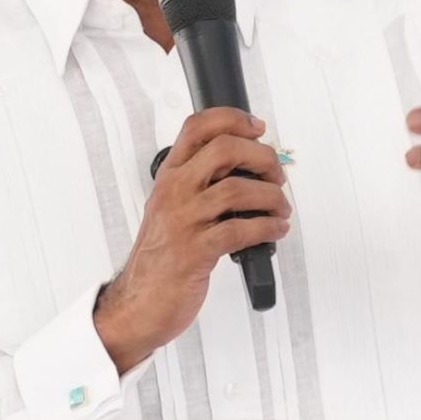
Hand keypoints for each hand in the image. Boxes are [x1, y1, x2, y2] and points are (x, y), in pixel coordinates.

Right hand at [93, 106, 289, 373]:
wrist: (139, 301)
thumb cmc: (163, 254)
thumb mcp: (173, 208)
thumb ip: (202, 183)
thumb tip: (252, 165)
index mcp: (169, 175)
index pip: (197, 127)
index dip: (233, 118)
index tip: (258, 127)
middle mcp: (174, 191)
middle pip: (224, 149)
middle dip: (263, 158)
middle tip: (277, 176)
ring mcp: (183, 220)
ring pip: (238, 189)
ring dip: (272, 198)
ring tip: (281, 209)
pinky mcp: (195, 251)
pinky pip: (241, 230)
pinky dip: (268, 227)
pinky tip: (276, 230)